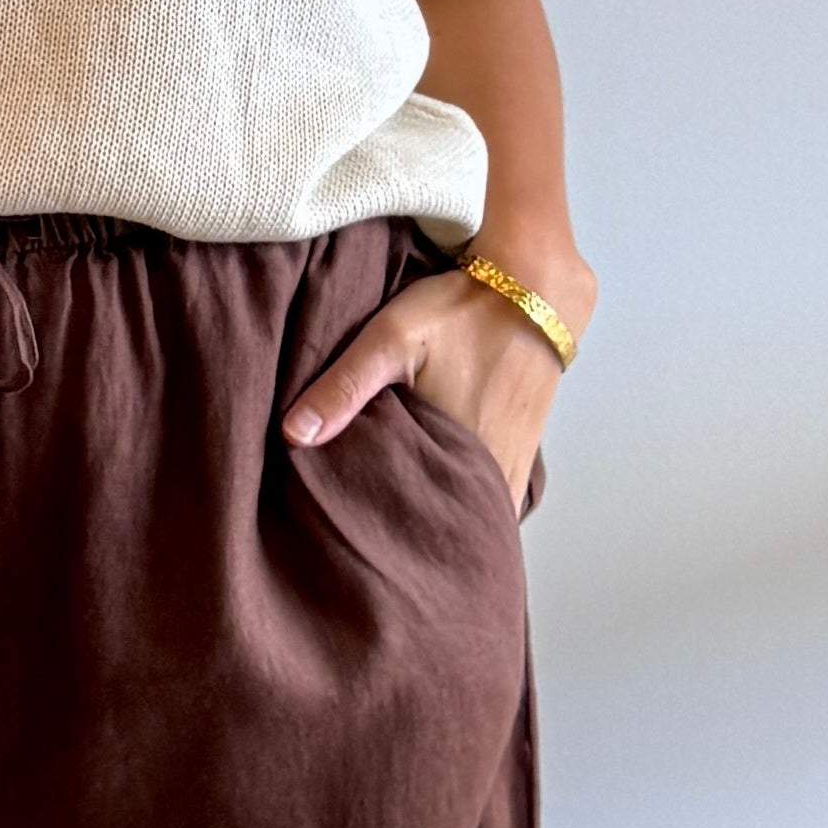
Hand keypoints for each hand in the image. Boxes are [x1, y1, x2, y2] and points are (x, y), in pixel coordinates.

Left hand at [280, 263, 585, 512]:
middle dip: (410, 533)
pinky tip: (439, 486)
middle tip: (373, 535)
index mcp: (458, 462)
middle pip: (446, 528)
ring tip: (402, 515)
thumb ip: (344, 387)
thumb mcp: (391, 338)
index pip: (415, 529)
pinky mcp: (523, 452)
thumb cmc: (463, 310)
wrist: (535, 286)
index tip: (355, 540)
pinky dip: (467, 496)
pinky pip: (494, 494)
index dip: (385, 538)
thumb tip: (293, 436)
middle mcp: (494, 476)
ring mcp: (514, 467)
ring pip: (474, 513)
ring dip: (441, 516)